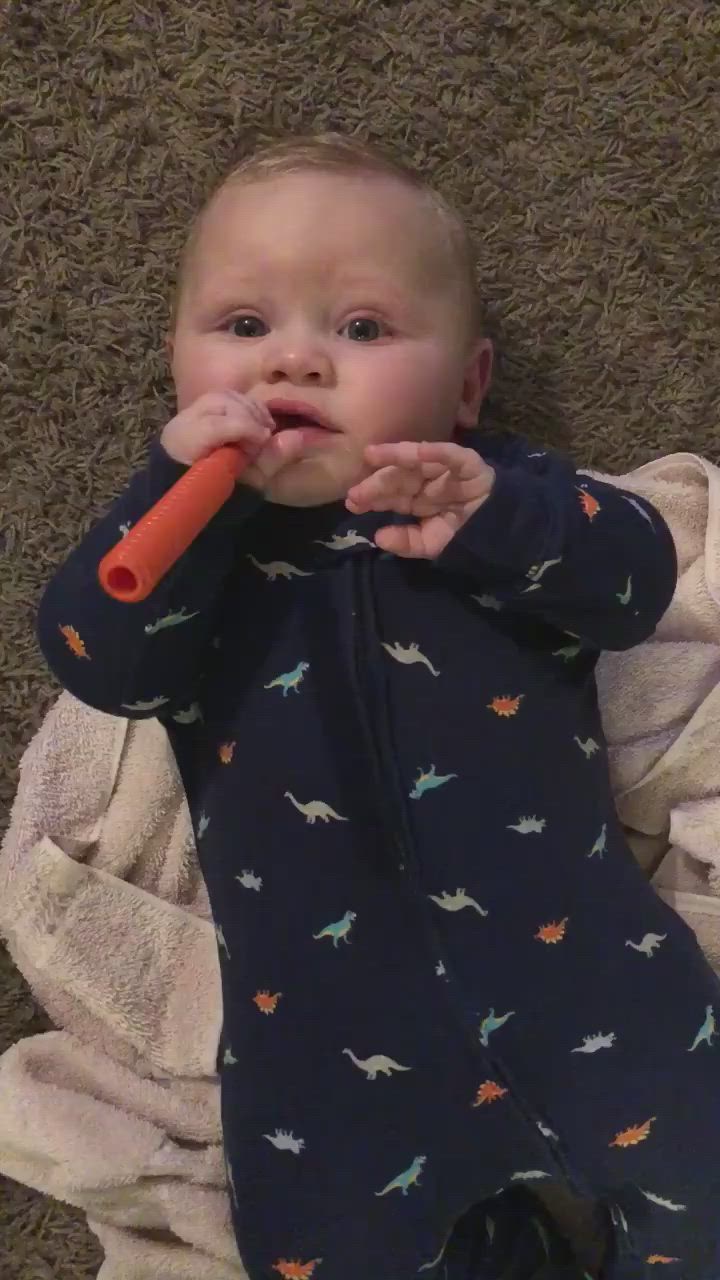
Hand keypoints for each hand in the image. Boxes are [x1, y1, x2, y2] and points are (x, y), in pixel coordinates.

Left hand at [160, 390, 305, 491]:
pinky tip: (256, 421)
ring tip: (264, 428)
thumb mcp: (248, 485)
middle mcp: (182, 423)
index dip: (247, 427)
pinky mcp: (196, 412)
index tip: (266, 439)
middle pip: (221, 402)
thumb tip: (299, 436)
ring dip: (250, 408)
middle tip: (267, 435)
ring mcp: (187, 415)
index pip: (217, 424)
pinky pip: (223, 398)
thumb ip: (270, 459)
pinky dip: (244, 406)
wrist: (194, 500)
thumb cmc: (221, 496)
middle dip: (249, 414)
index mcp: (186, 444)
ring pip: (223, 396)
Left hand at [345, 440, 494, 557]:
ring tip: (372, 455)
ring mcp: (446, 470)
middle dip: (377, 483)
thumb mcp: (432, 544)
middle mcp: (428, 481)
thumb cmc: (466, 535)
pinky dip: (435, 451)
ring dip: (395, 457)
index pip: (392, 495)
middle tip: (356, 489)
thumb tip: (378, 537)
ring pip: (418, 461)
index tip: (352, 502)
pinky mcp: (469, 464)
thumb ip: (407, 543)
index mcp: (418, 498)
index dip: (372, 497)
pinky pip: (451, 455)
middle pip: (399, 478)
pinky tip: (415, 451)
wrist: (505, 531)